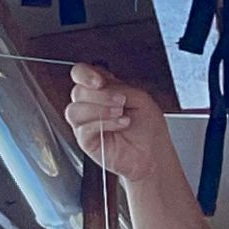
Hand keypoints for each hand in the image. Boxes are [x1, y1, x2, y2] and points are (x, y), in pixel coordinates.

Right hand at [64, 63, 176, 183]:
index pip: (81, 74)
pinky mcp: (85, 140)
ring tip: (120, 113)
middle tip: (121, 101)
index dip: (85, 74)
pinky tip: (120, 124)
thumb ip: (117, 87)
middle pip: (77, 91)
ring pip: (75, 110)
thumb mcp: (139, 97)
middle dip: (100, 95)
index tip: (99, 82)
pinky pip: (83, 128)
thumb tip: (100, 84)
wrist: (153, 154)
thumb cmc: (149, 128)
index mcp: (103, 89)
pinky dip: (103, 123)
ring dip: (99, 109)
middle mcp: (92, 104)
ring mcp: (86, 122)